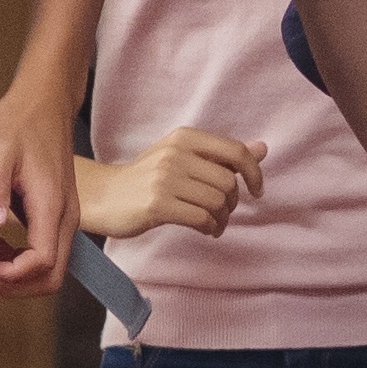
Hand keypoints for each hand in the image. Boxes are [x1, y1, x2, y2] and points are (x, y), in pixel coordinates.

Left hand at [0, 100, 80, 298]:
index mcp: (51, 204)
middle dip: (16, 286)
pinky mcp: (60, 211)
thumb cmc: (20, 121)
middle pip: (53, 275)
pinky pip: (49, 250)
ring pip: (53, 267)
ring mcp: (66, 214)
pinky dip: (25, 260)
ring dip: (20, 276)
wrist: (45, 100)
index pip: (42, 261)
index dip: (12, 276)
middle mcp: (66, 216)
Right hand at [80, 125, 261, 243]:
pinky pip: (201, 218)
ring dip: (221, 219)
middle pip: (228, 182)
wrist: (103, 197)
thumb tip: (263, 148)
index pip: (235, 151)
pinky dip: (210, 228)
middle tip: (222, 213)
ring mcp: (164, 178)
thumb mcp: (183, 158)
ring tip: (213, 224)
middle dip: (232, 203)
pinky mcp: (157, 204)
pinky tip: (205, 230)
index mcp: (185, 137)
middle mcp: (175, 153)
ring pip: (216, 202)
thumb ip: (221, 155)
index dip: (254, 173)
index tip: (256, 191)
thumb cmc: (147, 179)